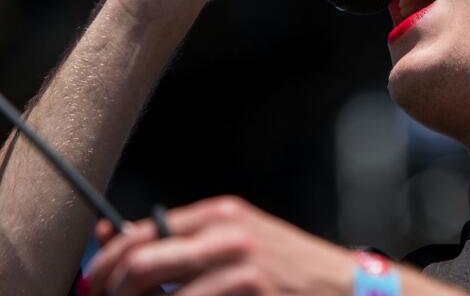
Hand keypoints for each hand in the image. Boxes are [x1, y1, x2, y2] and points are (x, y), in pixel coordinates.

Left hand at [86, 196, 354, 295]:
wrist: (342, 284)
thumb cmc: (288, 265)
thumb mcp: (239, 238)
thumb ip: (189, 238)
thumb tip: (119, 238)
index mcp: (220, 214)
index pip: (141, 232)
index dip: (106, 262)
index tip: (95, 284)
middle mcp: (227, 234)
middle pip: (140, 262)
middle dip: (112, 290)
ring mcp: (240, 268)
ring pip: (158, 294)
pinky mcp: (251, 293)